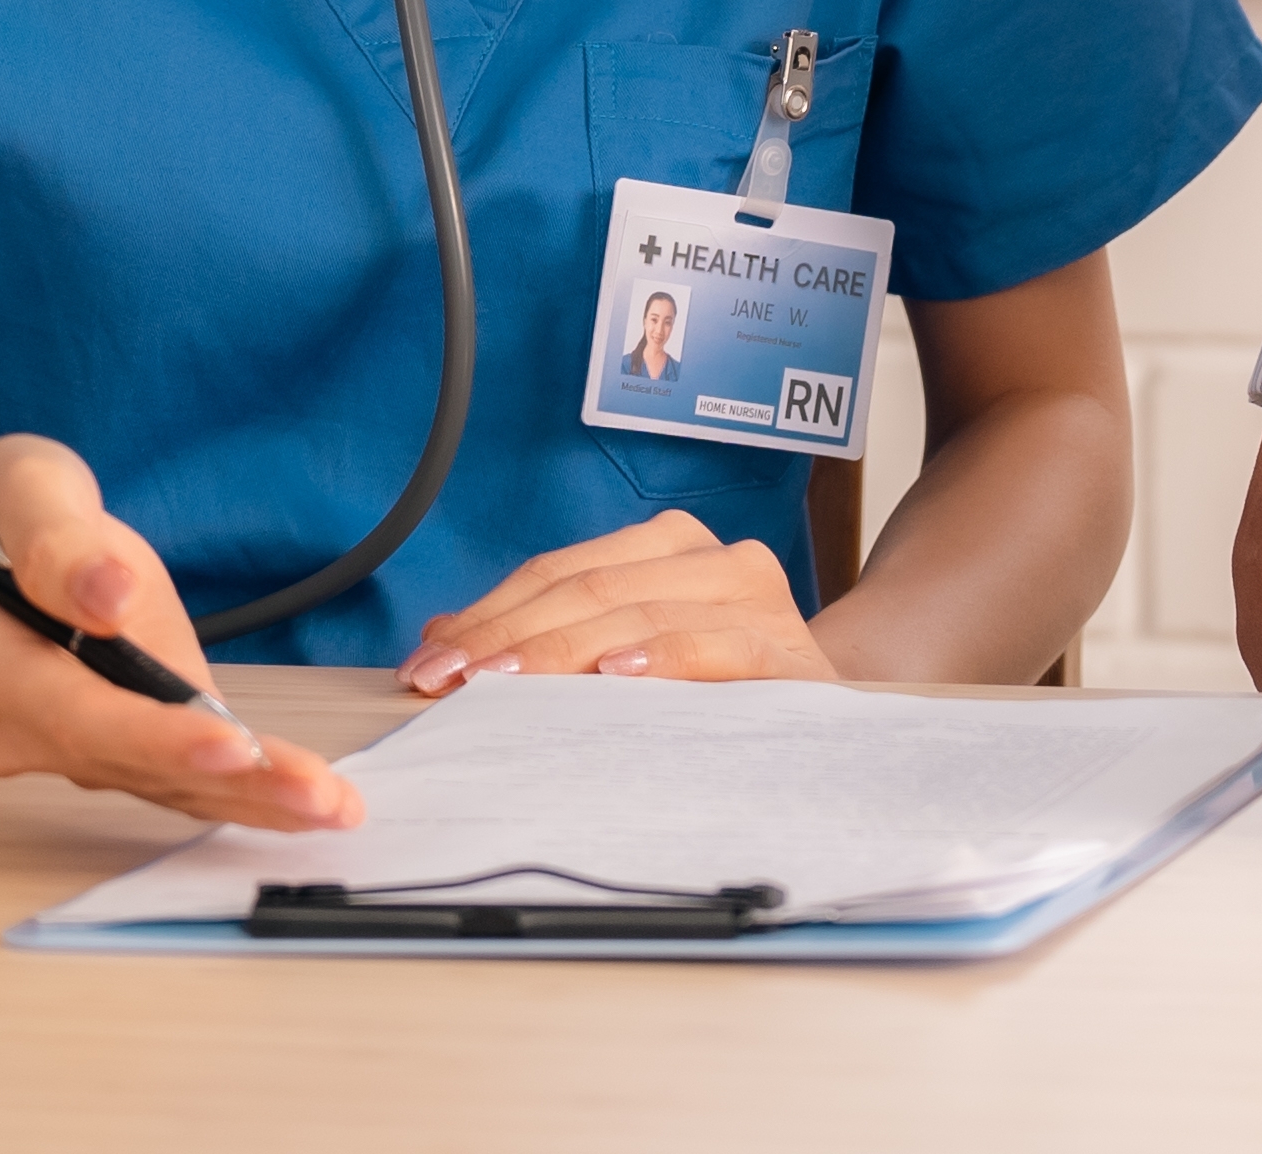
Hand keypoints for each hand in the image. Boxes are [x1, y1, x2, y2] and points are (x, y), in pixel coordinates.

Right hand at [0, 435, 358, 831]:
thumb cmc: (12, 508)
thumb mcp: (28, 491)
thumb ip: (58, 544)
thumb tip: (108, 599)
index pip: (76, 712)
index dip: (156, 736)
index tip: (233, 743)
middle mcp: (17, 724)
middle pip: (129, 763)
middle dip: (228, 782)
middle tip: (320, 797)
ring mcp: (59, 745)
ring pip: (158, 782)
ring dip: (247, 796)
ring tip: (333, 806)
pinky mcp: (105, 745)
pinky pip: (171, 776)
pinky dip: (238, 789)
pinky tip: (304, 802)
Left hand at [404, 508, 839, 692]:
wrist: (831, 715)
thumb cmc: (719, 687)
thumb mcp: (631, 651)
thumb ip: (550, 633)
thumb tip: (442, 634)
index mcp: (671, 547)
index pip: (560, 571)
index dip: (489, 612)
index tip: (429, 661)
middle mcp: (714, 557)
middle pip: (589, 587)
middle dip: (507, 636)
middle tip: (447, 679)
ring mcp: (754, 598)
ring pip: (638, 610)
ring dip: (560, 651)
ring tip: (500, 682)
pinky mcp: (787, 650)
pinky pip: (715, 647)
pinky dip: (662, 657)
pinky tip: (615, 675)